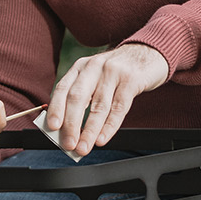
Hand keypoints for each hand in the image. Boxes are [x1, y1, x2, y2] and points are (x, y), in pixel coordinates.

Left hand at [45, 44, 168, 156]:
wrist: (148, 53)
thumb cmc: (118, 72)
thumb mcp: (96, 76)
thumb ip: (83, 97)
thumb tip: (69, 129)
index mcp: (81, 67)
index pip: (63, 89)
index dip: (56, 109)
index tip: (52, 128)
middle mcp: (94, 67)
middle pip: (78, 97)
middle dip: (71, 124)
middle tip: (68, 144)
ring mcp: (113, 72)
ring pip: (99, 106)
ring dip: (90, 130)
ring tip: (84, 147)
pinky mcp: (132, 79)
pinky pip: (119, 107)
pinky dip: (109, 126)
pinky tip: (102, 138)